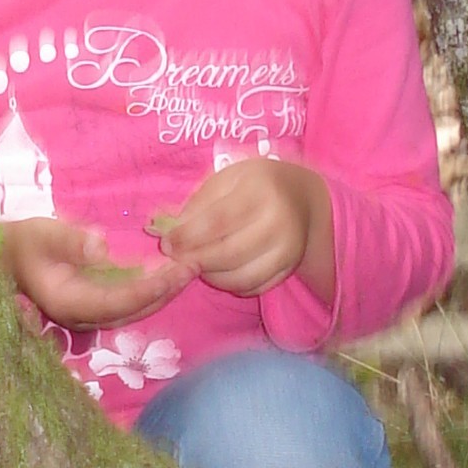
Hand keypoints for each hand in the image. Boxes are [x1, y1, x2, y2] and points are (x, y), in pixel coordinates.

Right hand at [2, 214, 191, 330]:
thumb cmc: (25, 242)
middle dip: (165, 291)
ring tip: (191, 268)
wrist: (7, 256)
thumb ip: (70, 241)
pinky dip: (153, 288)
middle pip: (132, 310)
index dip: (148, 290)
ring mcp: (90, 312)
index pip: (116, 302)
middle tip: (194, 266)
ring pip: (135, 308)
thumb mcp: (43, 235)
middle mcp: (82, 316)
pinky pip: (131, 301)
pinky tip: (172, 271)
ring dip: (164, 291)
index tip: (174, 273)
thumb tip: (101, 247)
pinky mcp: (97, 302)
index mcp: (68, 304)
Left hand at [151, 153, 329, 297]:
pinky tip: (222, 270)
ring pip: (240, 277)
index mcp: (261, 191)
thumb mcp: (225, 180)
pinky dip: (232, 285)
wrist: (302, 196)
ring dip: (211, 276)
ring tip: (199, 264)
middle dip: (195, 261)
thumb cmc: (255, 185)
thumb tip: (170, 237)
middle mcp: (280, 221)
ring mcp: (290, 248)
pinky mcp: (291, 268)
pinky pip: (254, 287)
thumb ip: (197, 206)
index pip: (217, 222)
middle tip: (178, 259)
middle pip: (228, 254)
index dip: (187, 237)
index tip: (166, 244)